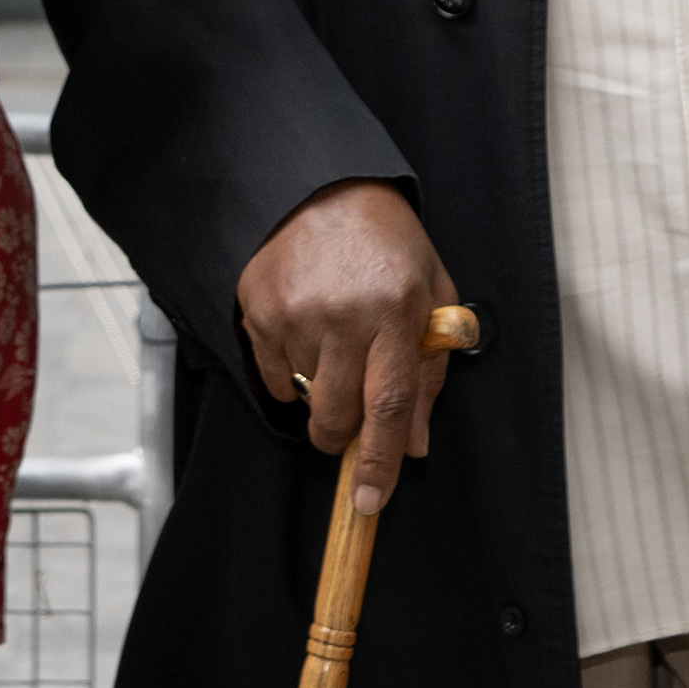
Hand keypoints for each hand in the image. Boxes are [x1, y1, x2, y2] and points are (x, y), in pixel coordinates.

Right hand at [235, 182, 458, 518]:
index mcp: (394, 310)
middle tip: (352, 416)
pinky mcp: (258, 311)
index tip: (371, 500)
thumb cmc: (386, 240)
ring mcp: (294, 315)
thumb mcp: (430, 293)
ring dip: (320, 391)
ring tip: (335, 341)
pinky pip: (273, 376)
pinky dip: (290, 372)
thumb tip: (414, 443)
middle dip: (344, 436)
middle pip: (337, 416)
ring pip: (303, 399)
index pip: (389, 406)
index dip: (381, 462)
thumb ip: (429, 369)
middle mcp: (343, 315)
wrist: (320, 187)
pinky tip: (306, 331)